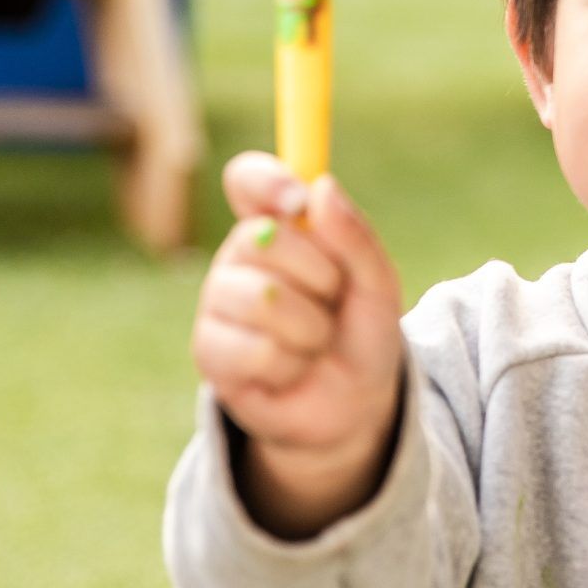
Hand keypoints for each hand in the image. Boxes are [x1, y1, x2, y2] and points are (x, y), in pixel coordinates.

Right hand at [192, 153, 405, 532]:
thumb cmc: (361, 334)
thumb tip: (320, 188)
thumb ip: (355, 237)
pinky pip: (252, 348)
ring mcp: (217, 303)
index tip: (296, 201)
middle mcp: (239, 258)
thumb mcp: (378, 285)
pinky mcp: (209, 351)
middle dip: (319, 276)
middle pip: (261, 237)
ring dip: (309, 329)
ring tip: (314, 343)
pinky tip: (290, 371)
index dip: (265, 180)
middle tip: (332, 302)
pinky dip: (289, 365)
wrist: (351, 406)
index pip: (247, 180)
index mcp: (277, 227)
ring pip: (261, 298)